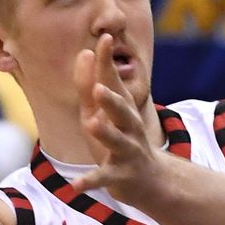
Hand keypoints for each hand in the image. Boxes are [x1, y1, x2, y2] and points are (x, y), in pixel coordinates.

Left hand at [73, 34, 168, 200]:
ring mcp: (127, 152)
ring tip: (91, 124)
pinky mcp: (120, 176)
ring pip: (118, 142)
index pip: (114, 83)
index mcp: (122, 109)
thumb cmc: (119, 139)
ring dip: (106, 133)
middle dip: (113, 100)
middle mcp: (129, 128)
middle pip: (123, 111)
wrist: (149, 180)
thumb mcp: (101, 111)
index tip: (105, 38)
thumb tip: (85, 52)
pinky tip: (75, 185)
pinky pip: (104, 178)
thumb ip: (89, 84)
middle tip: (100, 88)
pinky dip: (90, 181)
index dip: (109, 62)